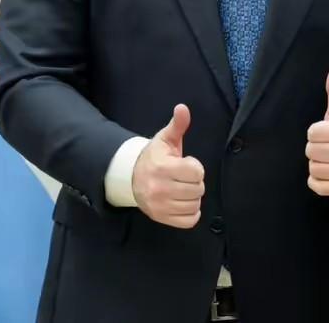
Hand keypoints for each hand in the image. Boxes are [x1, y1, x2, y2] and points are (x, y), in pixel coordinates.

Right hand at [132, 104, 204, 227]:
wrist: (130, 177)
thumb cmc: (154, 157)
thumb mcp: (165, 139)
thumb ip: (177, 125)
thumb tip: (183, 108)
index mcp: (162, 168)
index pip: (197, 172)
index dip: (195, 167)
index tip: (185, 164)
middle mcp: (160, 189)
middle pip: (198, 189)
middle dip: (195, 182)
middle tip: (184, 177)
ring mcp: (159, 206)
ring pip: (195, 205)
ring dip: (193, 197)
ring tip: (183, 188)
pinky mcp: (161, 218)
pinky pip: (189, 221)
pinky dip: (191, 213)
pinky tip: (183, 202)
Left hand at [306, 68, 328, 195]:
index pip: (312, 133)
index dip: (317, 131)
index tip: (327, 132)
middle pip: (310, 151)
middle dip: (316, 147)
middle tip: (328, 145)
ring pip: (313, 168)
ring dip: (317, 163)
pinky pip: (316, 185)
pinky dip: (318, 180)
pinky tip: (328, 171)